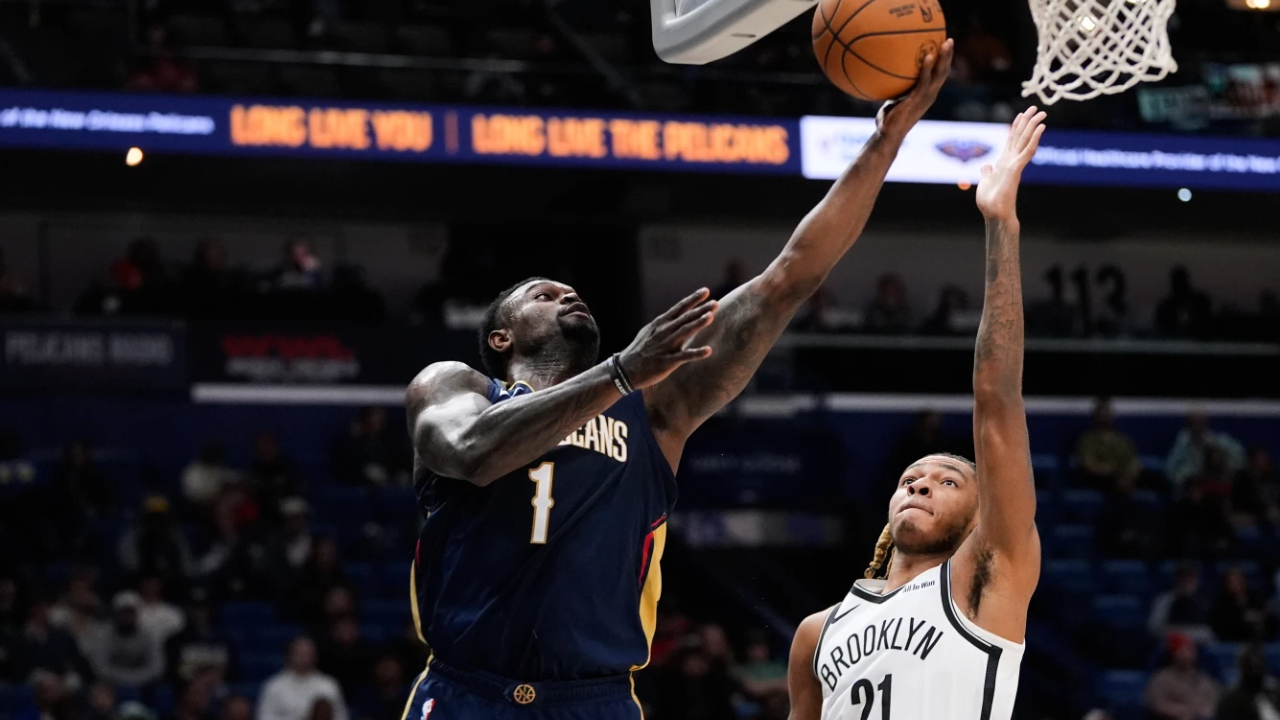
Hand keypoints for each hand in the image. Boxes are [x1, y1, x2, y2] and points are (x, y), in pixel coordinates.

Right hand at [619, 288, 716, 388]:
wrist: (626, 369)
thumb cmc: (639, 350)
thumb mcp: (649, 331)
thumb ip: (664, 324)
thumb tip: (675, 316)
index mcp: (660, 323)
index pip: (680, 308)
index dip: (693, 299)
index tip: (706, 291)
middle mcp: (664, 332)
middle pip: (685, 318)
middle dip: (701, 310)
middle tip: (715, 303)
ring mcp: (666, 346)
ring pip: (685, 332)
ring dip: (698, 324)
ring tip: (710, 317)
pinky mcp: (667, 361)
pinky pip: (684, 356)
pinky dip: (696, 353)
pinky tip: (708, 350)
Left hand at [876, 38, 953, 140]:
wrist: (888, 135)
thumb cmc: (888, 118)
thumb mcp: (893, 98)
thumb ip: (894, 87)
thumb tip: (883, 71)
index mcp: (926, 94)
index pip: (938, 76)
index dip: (943, 62)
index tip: (943, 46)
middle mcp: (929, 95)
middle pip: (943, 72)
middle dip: (948, 56)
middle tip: (949, 39)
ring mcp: (925, 98)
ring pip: (939, 75)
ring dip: (943, 59)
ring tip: (945, 43)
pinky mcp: (917, 100)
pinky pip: (924, 82)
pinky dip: (927, 69)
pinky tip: (927, 57)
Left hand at [976, 106, 1045, 220]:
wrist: (994, 213)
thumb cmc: (990, 202)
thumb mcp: (985, 182)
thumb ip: (987, 172)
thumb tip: (986, 165)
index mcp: (1005, 163)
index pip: (1012, 141)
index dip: (1016, 127)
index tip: (1021, 115)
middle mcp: (1012, 161)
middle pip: (1021, 137)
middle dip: (1028, 122)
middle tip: (1035, 108)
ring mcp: (1016, 164)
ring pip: (1026, 140)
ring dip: (1034, 126)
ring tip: (1041, 113)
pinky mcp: (1017, 168)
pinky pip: (1028, 150)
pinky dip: (1034, 138)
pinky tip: (1041, 127)